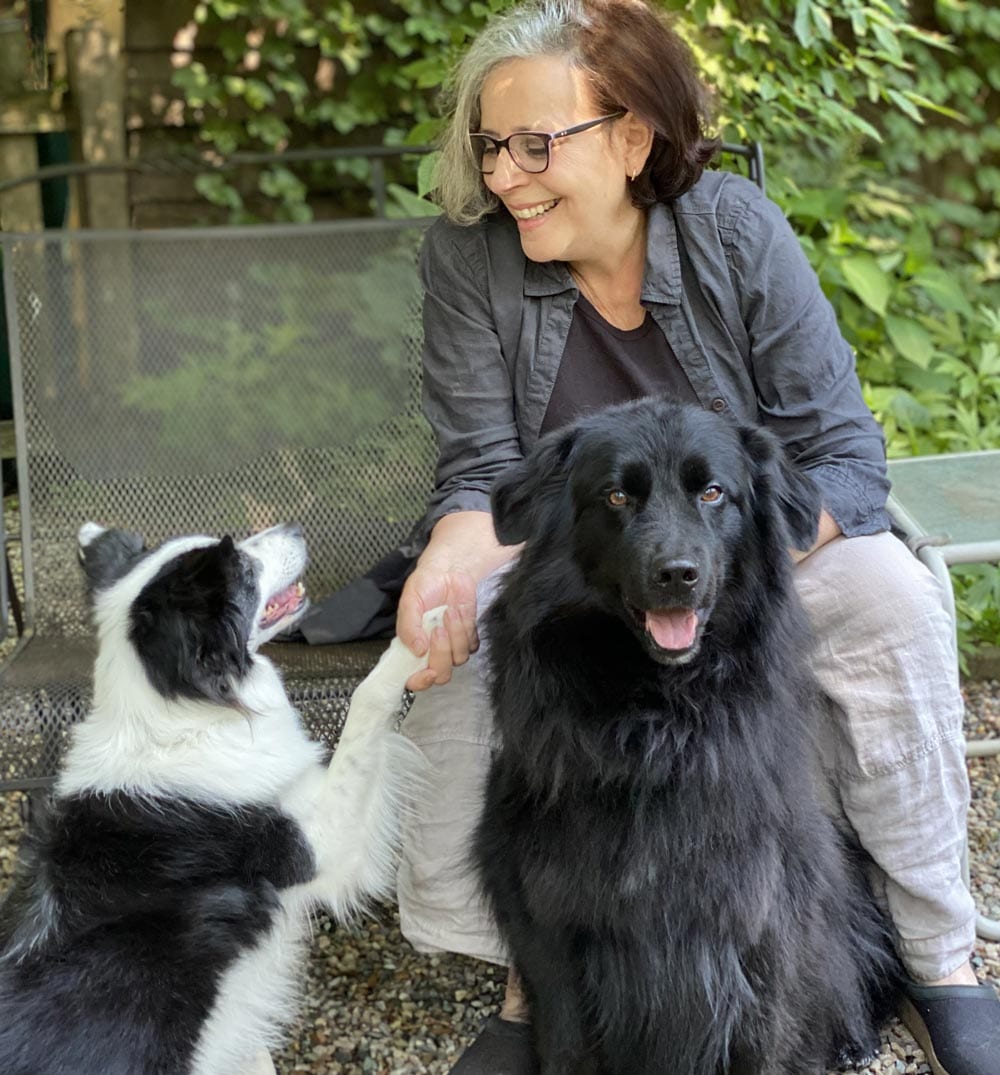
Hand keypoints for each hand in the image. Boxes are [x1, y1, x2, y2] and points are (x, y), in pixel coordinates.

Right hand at [396, 565, 478, 691]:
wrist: (449, 571)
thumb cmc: (425, 585)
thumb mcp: (409, 601)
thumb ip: (408, 626)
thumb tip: (416, 650)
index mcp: (411, 647)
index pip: (414, 679)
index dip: (421, 682)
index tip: (428, 672)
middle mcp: (431, 651)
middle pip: (441, 673)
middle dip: (442, 654)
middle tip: (438, 629)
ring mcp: (451, 645)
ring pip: (458, 659)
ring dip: (455, 635)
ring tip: (448, 612)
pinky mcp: (468, 637)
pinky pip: (472, 646)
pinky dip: (466, 631)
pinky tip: (458, 612)